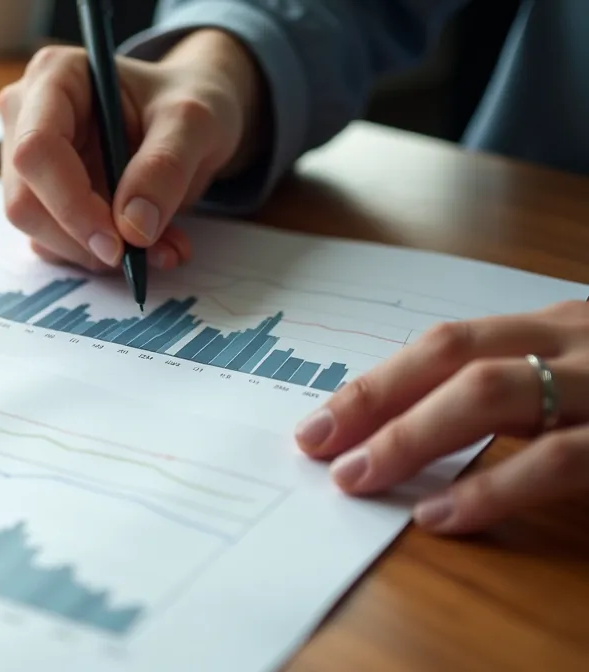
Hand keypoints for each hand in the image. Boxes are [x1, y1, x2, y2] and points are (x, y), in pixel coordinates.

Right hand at [0, 29, 265, 272]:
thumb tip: (133, 227)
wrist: (190, 121)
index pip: (36, 149)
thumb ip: (165, 166)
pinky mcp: (41, 197)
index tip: (118, 242)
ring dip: (94, 253)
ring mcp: (30, 162)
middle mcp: (26, 116)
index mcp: (55, 77)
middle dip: (81, 237)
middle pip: (25, 198)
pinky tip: (142, 246)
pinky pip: (53, 243)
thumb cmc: (189, 102)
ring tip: (158, 247)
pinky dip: (97, 256)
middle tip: (139, 253)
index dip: (70, 202)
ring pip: (34, 229)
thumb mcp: (194, 122)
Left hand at [295, 300, 588, 533]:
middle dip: (373, 401)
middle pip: (453, 356)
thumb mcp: (583, 383)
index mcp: (556, 330)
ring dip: (410, 436)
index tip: (318, 425)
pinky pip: (556, 458)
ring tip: (357, 478)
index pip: (447, 346)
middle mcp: (575, 343)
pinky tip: (440, 515)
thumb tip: (415, 433)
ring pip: (489, 392)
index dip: (377, 384)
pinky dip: (490, 488)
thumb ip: (520, 395)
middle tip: (315, 446)